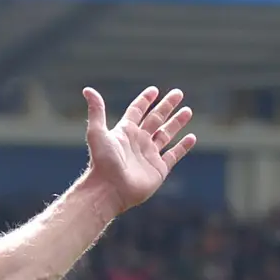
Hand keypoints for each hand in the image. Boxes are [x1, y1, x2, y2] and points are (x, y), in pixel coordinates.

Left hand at [77, 84, 197, 214]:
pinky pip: (174, 155)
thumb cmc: (102, 162)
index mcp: (125, 131)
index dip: (145, 100)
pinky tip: (192, 137)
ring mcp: (149, 155)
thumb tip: (88, 89)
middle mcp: (138, 141)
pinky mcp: (158, 169)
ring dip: (177, 123)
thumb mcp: (97, 133)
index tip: (154, 91)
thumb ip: (97, 111)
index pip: (137, 111)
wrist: (109, 190)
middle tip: (178, 93)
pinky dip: (183, 147)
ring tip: (187, 111)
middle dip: (167, 106)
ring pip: (166, 134)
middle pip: (155, 119)